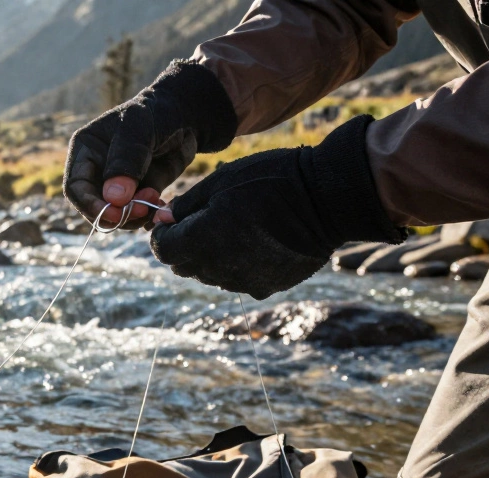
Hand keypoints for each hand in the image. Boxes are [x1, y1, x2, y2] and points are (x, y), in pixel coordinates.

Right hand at [64, 61, 236, 227]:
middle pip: (94, 206)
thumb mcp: (140, 130)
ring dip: (134, 216)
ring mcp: (117, 184)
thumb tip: (114, 199)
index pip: (76, 187)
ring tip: (155, 200)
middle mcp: (96, 170)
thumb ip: (126, 162)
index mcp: (86, 150)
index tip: (113, 214)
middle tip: (142, 211)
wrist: (186, 116)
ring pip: (115, 214)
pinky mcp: (137, 193)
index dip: (90, 205)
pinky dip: (147, 215)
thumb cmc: (157, 114)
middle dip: (116, 214)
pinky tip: (161, 204)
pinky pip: (136, 214)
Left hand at [150, 116, 404, 298]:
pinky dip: (238, 264)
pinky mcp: (266, 286)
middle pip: (184, 266)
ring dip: (211, 256)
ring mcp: (243, 281)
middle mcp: (217, 269)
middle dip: (184, 246)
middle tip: (200, 221)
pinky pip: (239, 278)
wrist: (326, 200)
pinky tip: (255, 241)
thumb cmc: (270, 181)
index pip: (163, 250)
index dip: (162, 235)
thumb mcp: (220, 182)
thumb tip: (165, 218)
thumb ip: (186, 205)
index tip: (170, 221)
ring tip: (233, 228)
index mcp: (200, 242)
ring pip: (211, 274)